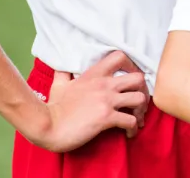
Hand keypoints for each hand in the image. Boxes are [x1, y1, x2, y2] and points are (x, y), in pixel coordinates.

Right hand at [27, 51, 149, 151]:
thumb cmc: (53, 107)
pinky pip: (131, 121)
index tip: (130, 80)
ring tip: (136, 118)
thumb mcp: (59, 85)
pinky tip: (129, 133)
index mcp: (94, 74)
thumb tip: (61, 66)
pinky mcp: (106, 118)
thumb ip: (64, 73)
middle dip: (143, 90)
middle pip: (139, 78)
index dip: (131, 66)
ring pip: (140, 99)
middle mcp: (104, 84)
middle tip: (139, 102)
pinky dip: (134, 128)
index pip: (120, 57)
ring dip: (141, 110)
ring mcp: (106, 101)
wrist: (46, 126)